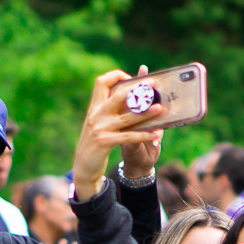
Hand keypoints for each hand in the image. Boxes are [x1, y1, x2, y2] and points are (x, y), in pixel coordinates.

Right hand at [72, 68, 170, 199]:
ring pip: (127, 117)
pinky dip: (143, 135)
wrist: (83, 167)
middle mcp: (95, 115)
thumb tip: (127, 97)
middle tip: (152, 84)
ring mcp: (99, 128)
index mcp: (94, 108)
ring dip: (146, 113)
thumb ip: (108, 111)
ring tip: (160, 109)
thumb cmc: (95, 144)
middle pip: (117, 96)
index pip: (101, 83)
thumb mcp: (98, 124)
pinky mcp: (104, 142)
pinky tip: (155, 135)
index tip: (130, 77)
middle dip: (137, 89)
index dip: (115, 75)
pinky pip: (128, 137)